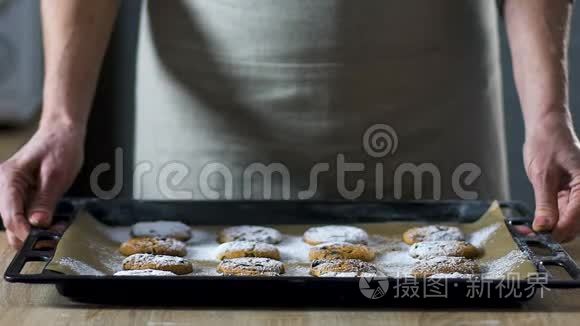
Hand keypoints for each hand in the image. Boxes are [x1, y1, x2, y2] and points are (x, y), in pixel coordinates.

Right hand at [0, 121, 83, 247]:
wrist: (63, 133)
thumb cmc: (60, 147)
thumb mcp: (57, 174)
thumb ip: (45, 200)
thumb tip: (37, 224)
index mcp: (9, 178)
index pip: (9, 214)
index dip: (23, 232)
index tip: (38, 243)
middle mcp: (6, 185)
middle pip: (9, 222)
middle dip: (28, 235)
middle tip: (50, 242)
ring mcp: (13, 191)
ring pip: (17, 221)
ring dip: (34, 231)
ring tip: (56, 231)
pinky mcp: (23, 195)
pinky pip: (26, 215)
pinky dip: (39, 223)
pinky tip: (54, 225)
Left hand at [524, 114, 579, 241]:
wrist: (546, 127)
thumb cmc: (547, 143)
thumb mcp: (542, 175)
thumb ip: (545, 203)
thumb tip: (544, 227)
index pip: (577, 216)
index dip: (560, 229)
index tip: (543, 237)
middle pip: (575, 222)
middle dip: (555, 232)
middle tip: (532, 236)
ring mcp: (577, 194)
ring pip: (567, 220)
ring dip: (550, 228)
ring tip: (529, 232)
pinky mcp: (567, 195)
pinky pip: (561, 212)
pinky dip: (548, 219)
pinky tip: (534, 225)